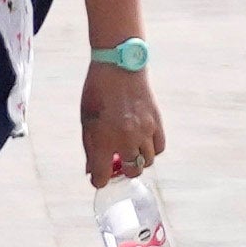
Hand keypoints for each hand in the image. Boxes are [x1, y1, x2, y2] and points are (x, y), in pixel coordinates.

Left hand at [78, 59, 164, 185]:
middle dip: (122, 171)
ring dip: (138, 161)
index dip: (98, 180)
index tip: (98, 175)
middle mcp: (125, 139)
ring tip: (130, 150)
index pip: (102, 178)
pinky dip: (151, 149)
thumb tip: (92, 170)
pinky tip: (143, 142)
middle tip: (117, 162)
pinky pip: (159, 147)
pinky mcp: (157, 122)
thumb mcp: (86, 122)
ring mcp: (144, 131)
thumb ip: (90, 149)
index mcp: (102, 141)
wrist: (118, 66)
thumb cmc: (97, 92)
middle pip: (131, 172)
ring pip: (147, 162)